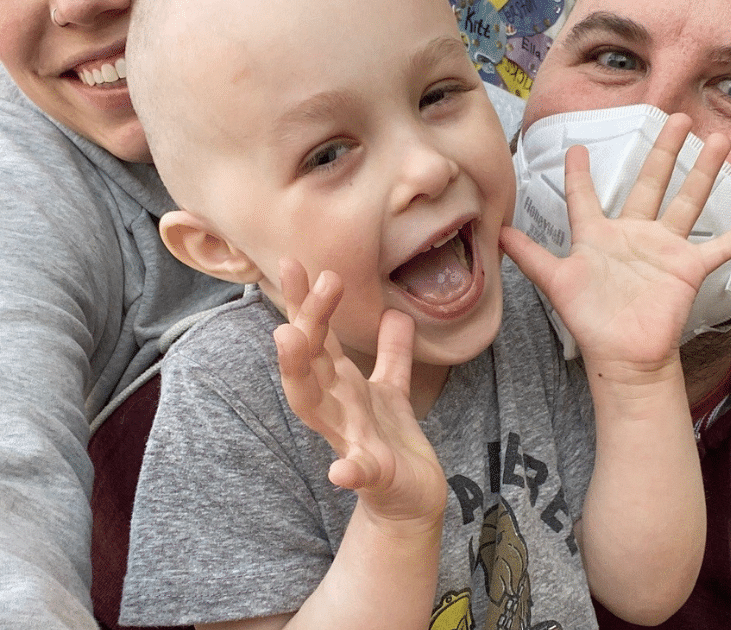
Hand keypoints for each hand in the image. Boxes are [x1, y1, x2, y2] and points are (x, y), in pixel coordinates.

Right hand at [274, 260, 446, 525]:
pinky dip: (350, 470)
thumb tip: (394, 311)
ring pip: (314, 404)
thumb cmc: (391, 440)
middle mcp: (336, 408)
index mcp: (340, 386)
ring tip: (288, 336)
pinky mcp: (373, 475)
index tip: (293, 262)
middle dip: (303, 317)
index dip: (303, 301)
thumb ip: (390, 352)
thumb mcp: (392, 387)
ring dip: (299, 370)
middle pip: (309, 359)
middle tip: (298, 272)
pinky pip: (360, 472)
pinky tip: (341, 470)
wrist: (412, 499)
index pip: (317, 337)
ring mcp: (350, 440)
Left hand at [500, 114, 730, 378]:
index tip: (577, 148)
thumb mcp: (556, 282)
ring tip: (719, 141)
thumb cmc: (589, 320)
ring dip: (703, 172)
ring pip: (687, 201)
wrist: (622, 355)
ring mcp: (663, 249)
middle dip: (663, 150)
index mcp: (598, 236)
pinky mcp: (687, 268)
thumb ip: (531, 256)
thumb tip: (499, 235)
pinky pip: (720, 247)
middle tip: (676, 116)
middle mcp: (632, 235)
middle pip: (650, 183)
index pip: (586, 197)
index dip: (580, 174)